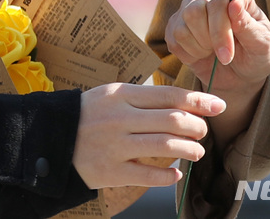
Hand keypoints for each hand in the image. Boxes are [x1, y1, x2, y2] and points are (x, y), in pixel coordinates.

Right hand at [72, 83, 225, 188]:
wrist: (51, 138)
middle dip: (197, 126)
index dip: (198, 100)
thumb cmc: (89, 114)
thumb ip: (144, 98)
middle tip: (202, 131)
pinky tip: (175, 172)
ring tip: (196, 151)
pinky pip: (148, 175)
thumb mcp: (112, 95)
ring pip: (165, 146)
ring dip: (189, 149)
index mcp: (121, 95)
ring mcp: (114, 145)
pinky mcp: (110, 171)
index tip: (218, 105)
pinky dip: (168, 175)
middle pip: (172, 120)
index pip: (168, 95)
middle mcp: (119, 118)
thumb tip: (185, 104)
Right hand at [165, 0, 269, 93]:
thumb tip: (234, 3)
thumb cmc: (254, 55)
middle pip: (195, 11)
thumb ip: (248, 25)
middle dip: (209, 40)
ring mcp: (188, 8)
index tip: (227, 54)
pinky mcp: (175, 25)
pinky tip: (201, 55)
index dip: (221, 30)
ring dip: (198, 48)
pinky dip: (188, 54)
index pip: (219, 2)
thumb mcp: (261, 44)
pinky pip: (173, 40)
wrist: (239, 73)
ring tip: (213, 52)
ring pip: (181, 27)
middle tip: (224, 57)